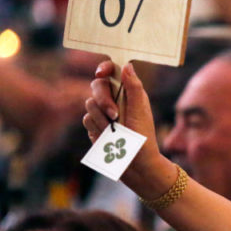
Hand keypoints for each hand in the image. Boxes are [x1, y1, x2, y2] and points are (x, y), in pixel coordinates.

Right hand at [82, 61, 163, 180]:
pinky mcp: (94, 126)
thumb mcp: (141, 112)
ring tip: (117, 132)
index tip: (101, 73)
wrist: (136, 166)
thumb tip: (127, 65)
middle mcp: (115, 100)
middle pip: (96, 86)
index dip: (104, 68)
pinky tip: (108, 138)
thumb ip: (134, 88)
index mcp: (129, 93)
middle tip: (115, 115)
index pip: (112, 72)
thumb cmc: (144, 138)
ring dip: (103, 119)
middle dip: (104, 100)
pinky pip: (86, 120)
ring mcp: (103, 113)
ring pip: (89, 104)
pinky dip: (97, 129)